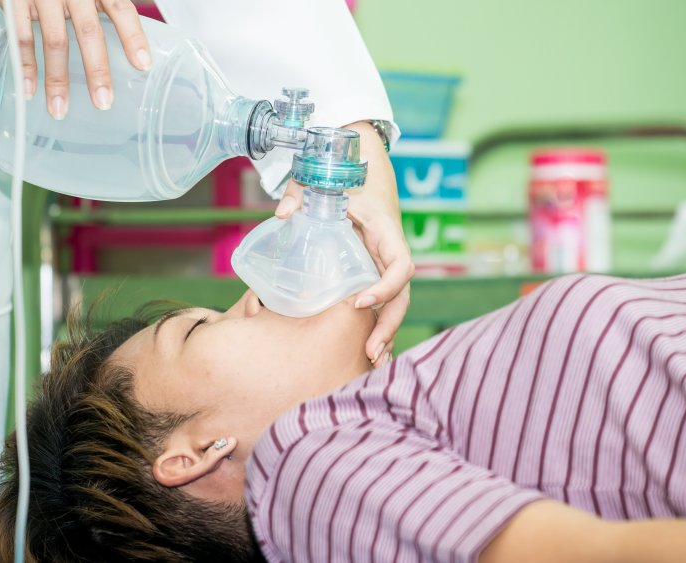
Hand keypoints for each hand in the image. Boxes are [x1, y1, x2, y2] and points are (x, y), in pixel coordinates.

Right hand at [0, 0, 150, 118]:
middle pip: (89, 31)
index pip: (121, 10)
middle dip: (96, 70)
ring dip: (57, 79)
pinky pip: (20, 36)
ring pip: (54, 40)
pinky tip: (29, 90)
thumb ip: (106, 11)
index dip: (133, 37)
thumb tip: (134, 52)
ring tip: (60, 110)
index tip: (143, 65)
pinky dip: (25, 66)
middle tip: (103, 102)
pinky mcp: (16, 1)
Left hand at [275, 122, 412, 367]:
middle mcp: (391, 251)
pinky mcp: (375, 272)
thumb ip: (301, 192)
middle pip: (402, 295)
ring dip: (386, 333)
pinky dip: (378, 327)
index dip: (385, 286)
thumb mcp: (323, 178)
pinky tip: (367, 354)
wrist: (363, 166)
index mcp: (385, 230)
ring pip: (395, 304)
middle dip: (389, 325)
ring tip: (371, 363)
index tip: (360, 302)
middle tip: (370, 353)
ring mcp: (384, 264)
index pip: (400, 264)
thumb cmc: (345, 175)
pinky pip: (382, 303)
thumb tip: (283, 214)